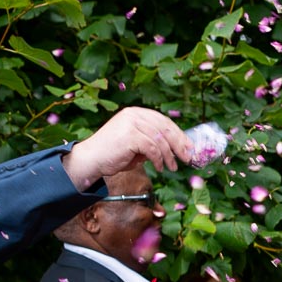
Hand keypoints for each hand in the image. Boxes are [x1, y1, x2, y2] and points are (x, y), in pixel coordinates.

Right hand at [61, 107, 192, 189]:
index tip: (189, 147)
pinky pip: (152, 148)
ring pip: (160, 140)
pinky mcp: (130, 135)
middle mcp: (134, 114)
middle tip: (187, 158)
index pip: (163, 121)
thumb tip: (178, 149)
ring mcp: (131, 123)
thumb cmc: (114, 154)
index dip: (178, 134)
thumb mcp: (137, 145)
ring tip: (171, 167)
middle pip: (165, 128)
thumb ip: (153, 142)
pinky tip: (159, 168)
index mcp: (136, 113)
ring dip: (169, 156)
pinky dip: (158, 159)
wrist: (92, 159)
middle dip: (179, 144)